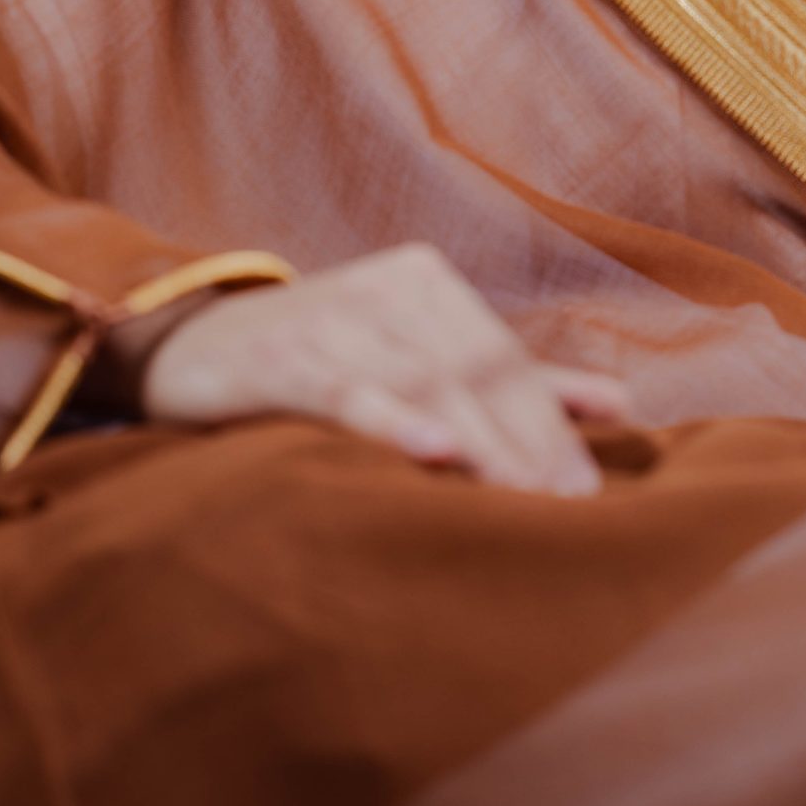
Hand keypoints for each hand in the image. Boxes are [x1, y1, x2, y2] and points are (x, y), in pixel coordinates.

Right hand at [137, 244, 629, 497]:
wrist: (186, 343)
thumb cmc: (318, 361)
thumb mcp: (416, 354)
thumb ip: (512, 380)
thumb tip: (619, 406)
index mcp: (429, 284)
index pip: (507, 363)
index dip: (554, 430)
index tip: (590, 503)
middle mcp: (390, 288)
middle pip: (477, 373)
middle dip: (528, 446)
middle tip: (567, 521)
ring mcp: (334, 315)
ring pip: (425, 381)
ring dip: (480, 443)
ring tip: (523, 501)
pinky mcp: (280, 354)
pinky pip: (345, 387)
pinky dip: (391, 417)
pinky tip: (433, 451)